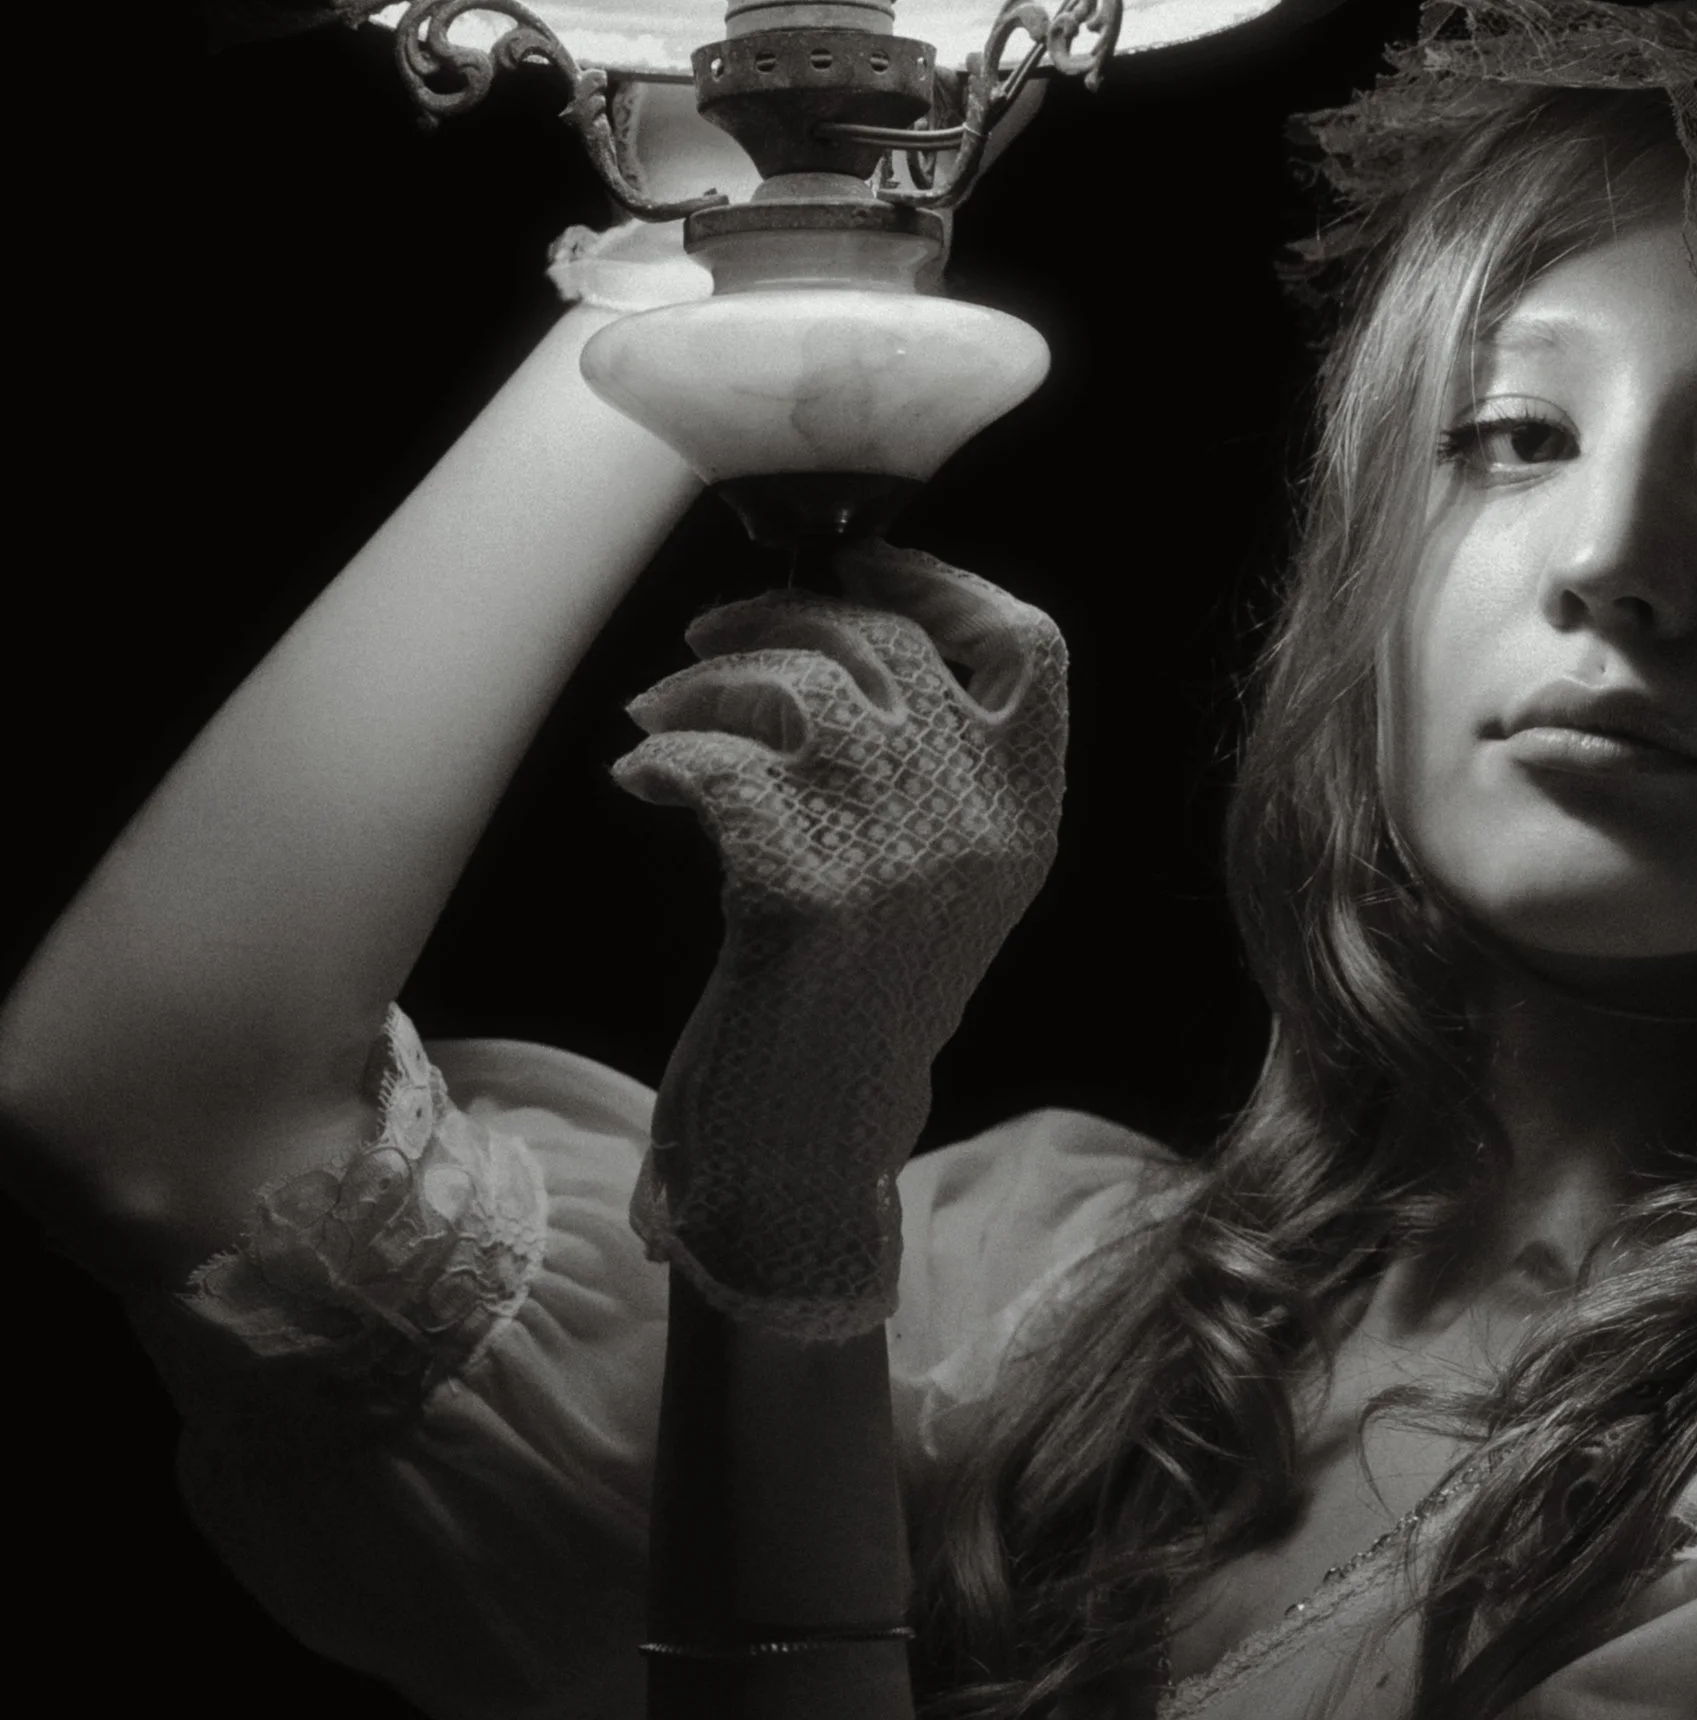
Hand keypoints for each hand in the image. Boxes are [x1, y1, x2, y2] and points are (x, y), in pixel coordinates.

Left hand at [614, 545, 1066, 1338]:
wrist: (810, 1152)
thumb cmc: (852, 1001)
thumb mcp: (937, 878)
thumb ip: (929, 762)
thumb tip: (840, 614)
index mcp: (1029, 820)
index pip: (1031, 646)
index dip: (941, 580)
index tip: (857, 567)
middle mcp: (981, 828)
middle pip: (889, 641)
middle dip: (788, 612)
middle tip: (712, 639)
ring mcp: (899, 860)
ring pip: (799, 686)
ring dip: (708, 681)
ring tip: (663, 716)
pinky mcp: (804, 897)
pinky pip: (720, 763)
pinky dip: (666, 755)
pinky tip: (642, 779)